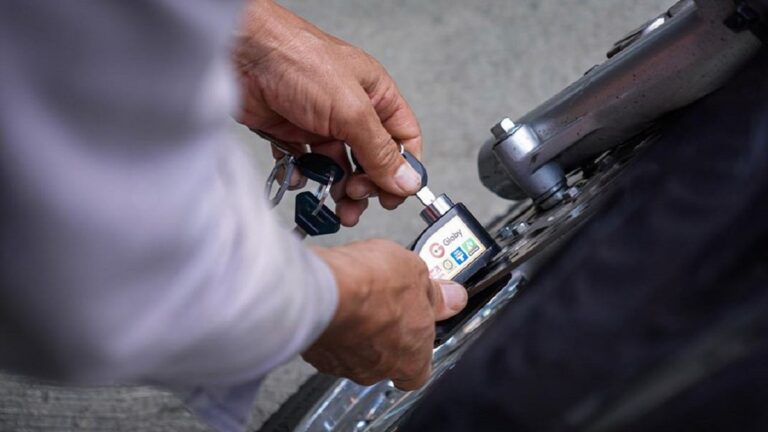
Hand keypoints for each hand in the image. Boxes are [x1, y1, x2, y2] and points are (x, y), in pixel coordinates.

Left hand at [235, 0, 423, 225]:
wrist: (241, 53)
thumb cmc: (297, 60)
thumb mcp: (351, 110)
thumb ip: (380, 150)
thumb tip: (407, 180)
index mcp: (375, 95)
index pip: (402, 138)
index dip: (402, 169)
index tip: (393, 196)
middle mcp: (350, 109)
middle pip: (370, 159)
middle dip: (366, 184)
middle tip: (354, 197)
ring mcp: (320, 122)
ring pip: (338, 166)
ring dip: (336, 187)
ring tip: (332, 200)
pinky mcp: (291, 132)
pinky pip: (305, 164)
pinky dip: (303, 175)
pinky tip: (298, 175)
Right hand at [305, 240, 467, 389]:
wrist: (323, 289)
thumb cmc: (372, 287)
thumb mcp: (417, 274)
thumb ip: (436, 293)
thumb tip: (452, 297)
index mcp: (413, 359)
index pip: (421, 370)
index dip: (419, 346)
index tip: (419, 321)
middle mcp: (378, 370)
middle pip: (387, 357)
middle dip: (386, 331)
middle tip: (386, 301)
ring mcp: (345, 365)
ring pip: (356, 349)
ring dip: (358, 327)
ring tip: (358, 294)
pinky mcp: (316, 353)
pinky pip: (330, 341)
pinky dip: (333, 323)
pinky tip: (337, 298)